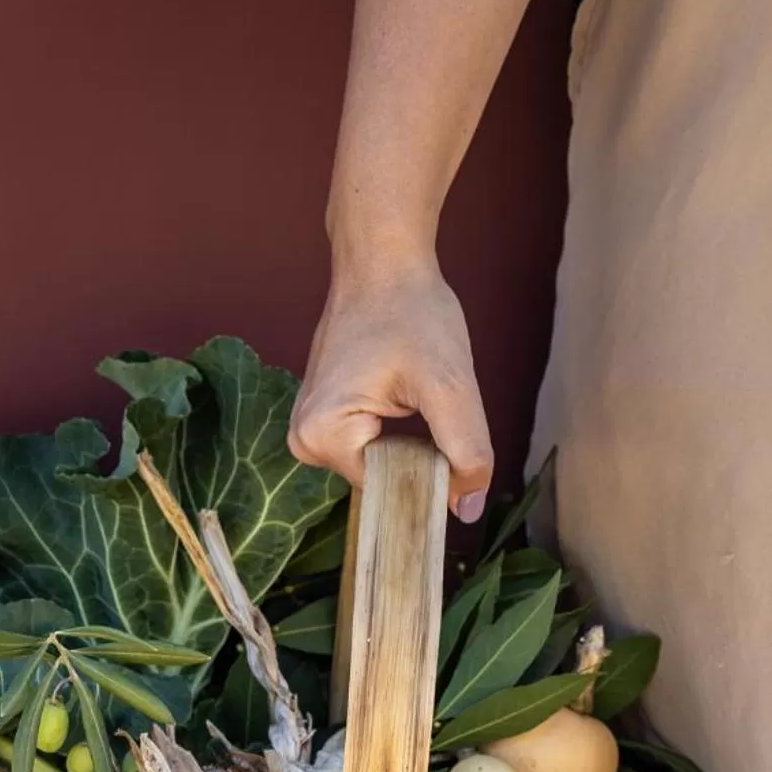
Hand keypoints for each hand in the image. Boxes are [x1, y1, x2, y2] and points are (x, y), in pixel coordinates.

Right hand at [288, 261, 493, 510]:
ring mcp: (309, 428)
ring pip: (381, 464)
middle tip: (433, 402)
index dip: (430, 473)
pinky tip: (405, 396)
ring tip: (416, 394)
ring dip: (412, 441)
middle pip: (382, 480)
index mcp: (321, 436)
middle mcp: (304, 439)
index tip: (450, 435)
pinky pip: (372, 446)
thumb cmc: (411, 310)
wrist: (383, 263)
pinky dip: (399, 431)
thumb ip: (465, 449)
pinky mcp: (324, 416)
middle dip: (420, 453)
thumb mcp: (449, 383)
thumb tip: (467, 509)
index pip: (388, 491)